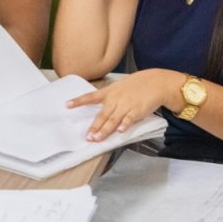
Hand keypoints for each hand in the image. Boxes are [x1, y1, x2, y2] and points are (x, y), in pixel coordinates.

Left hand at [66, 69, 182, 141]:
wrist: (155, 82)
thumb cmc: (136, 86)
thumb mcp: (119, 88)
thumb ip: (109, 98)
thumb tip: (99, 110)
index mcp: (109, 92)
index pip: (90, 97)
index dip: (78, 101)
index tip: (67, 105)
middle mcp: (115, 99)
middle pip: (102, 115)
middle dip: (94, 127)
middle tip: (87, 137)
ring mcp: (126, 105)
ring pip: (113, 120)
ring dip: (104, 130)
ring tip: (97, 139)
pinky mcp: (137, 110)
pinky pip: (129, 119)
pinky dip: (124, 125)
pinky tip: (120, 131)